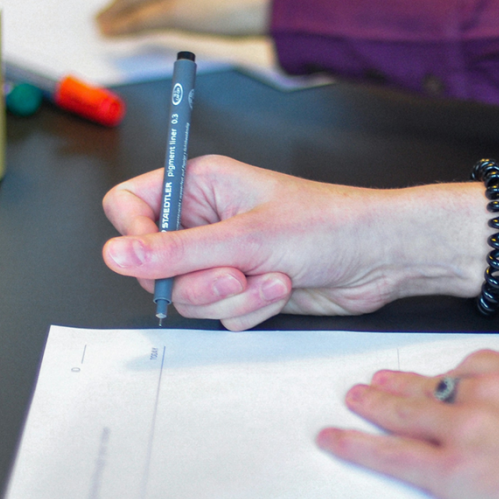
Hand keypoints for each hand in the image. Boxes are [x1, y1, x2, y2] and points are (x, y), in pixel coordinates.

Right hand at [102, 155, 490, 330]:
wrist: (381, 257)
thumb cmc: (330, 224)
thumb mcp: (247, 239)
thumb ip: (177, 252)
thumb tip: (117, 254)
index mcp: (201, 185)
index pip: (129, 205)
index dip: (135, 237)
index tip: (160, 260)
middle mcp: (207, 219)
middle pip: (156, 264)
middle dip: (198, 279)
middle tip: (236, 272)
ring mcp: (225, 256)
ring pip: (188, 295)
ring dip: (231, 298)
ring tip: (272, 278)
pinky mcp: (245, 288)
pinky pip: (220, 313)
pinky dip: (250, 309)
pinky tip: (282, 288)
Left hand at [316, 350, 498, 498]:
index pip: (478, 365)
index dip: (452, 372)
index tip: (443, 373)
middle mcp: (490, 393)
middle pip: (434, 383)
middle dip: (403, 382)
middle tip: (380, 379)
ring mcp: (465, 428)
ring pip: (406, 411)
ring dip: (375, 404)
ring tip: (355, 398)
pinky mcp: (449, 469)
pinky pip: (392, 455)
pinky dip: (356, 446)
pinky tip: (335, 439)